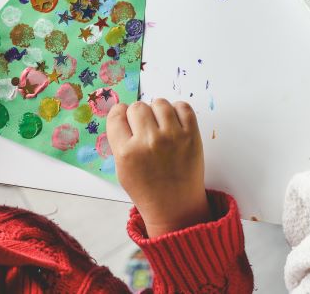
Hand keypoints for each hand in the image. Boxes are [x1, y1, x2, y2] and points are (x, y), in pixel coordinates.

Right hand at [107, 99, 210, 236]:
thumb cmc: (147, 189)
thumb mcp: (122, 169)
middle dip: (138, 114)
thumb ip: (121, 141)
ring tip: (159, 125)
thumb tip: (123, 113)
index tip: (124, 118)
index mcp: (126, 152)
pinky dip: (177, 111)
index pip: (117, 115)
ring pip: (159, 103)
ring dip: (157, 111)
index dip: (120, 114)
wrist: (175, 206)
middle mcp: (148, 141)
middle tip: (144, 127)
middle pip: (138, 107)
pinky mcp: (192, 135)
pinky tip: (174, 122)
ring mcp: (172, 137)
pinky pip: (183, 107)